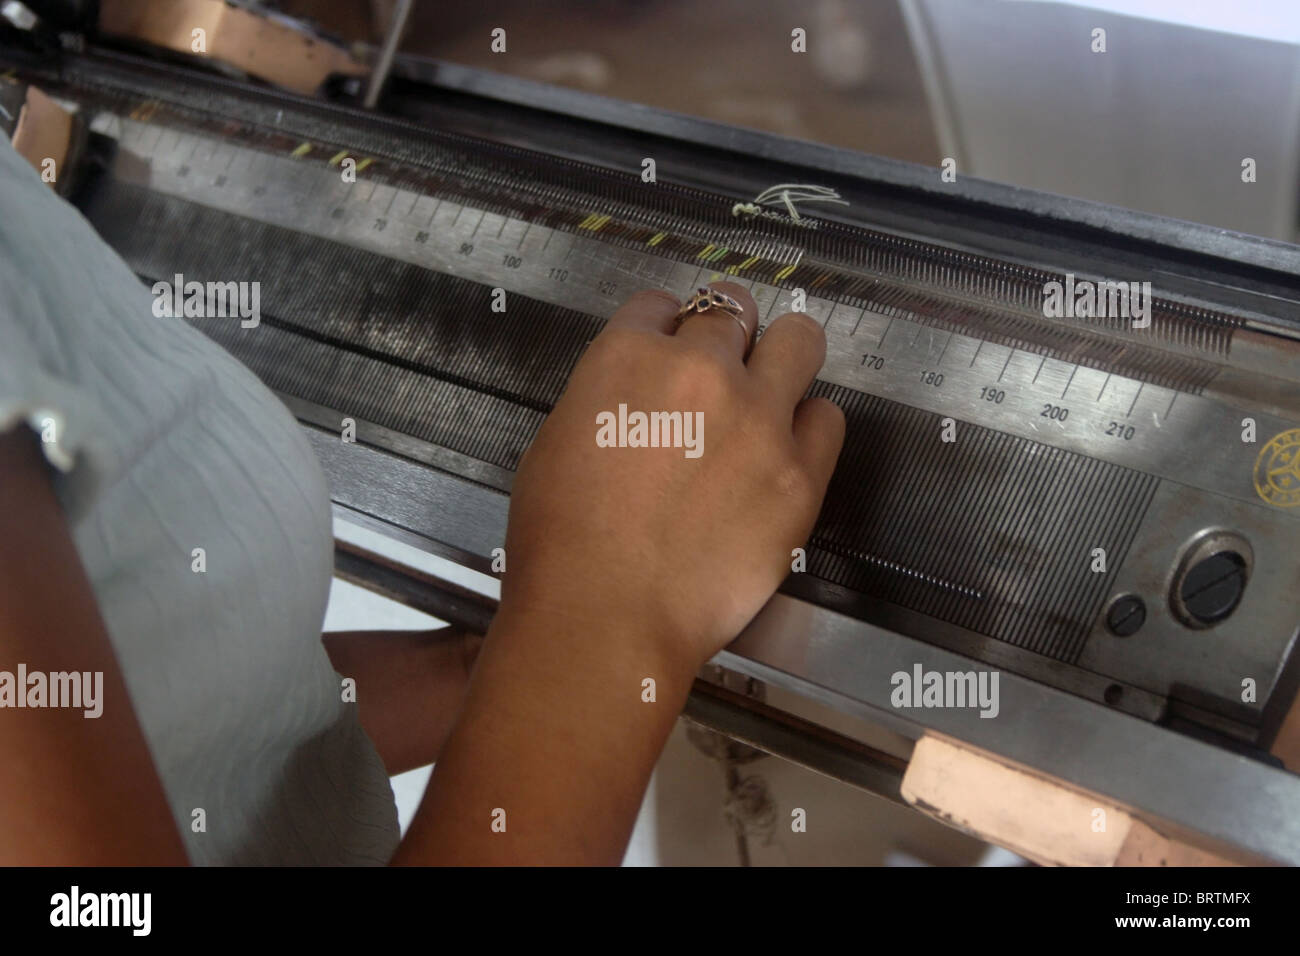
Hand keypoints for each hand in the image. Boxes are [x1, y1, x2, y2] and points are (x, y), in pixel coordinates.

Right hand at [498, 281, 844, 671]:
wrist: (607, 616)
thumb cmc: (563, 545)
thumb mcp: (557, 445)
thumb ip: (606, 402)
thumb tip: (636, 404)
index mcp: (628, 357)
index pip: (660, 305)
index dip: (667, 327)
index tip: (671, 345)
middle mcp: (701, 371)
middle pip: (733, 311)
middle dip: (726, 332)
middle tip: (724, 362)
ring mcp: (759, 420)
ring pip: (800, 341)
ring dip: (784, 356)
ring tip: (773, 387)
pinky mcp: (801, 474)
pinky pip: (828, 419)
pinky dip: (809, 428)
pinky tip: (787, 452)